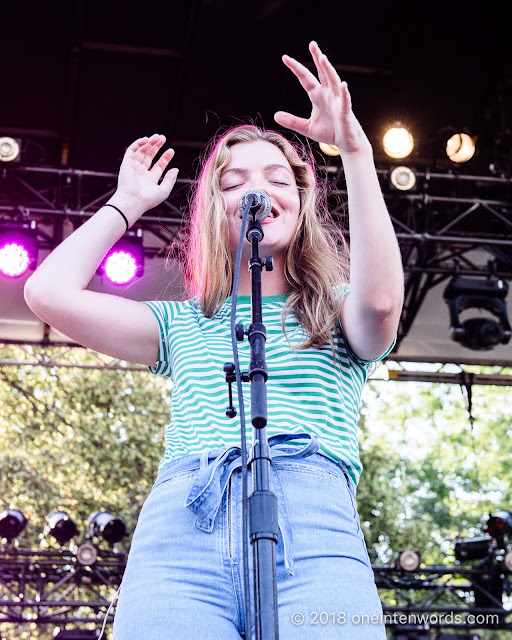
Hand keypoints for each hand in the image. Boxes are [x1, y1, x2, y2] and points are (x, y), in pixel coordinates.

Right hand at [115, 134, 178, 218]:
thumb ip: (170, 179)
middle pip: (150, 156)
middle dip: (156, 146)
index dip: (165, 157)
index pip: (159, 165)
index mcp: (150, 180)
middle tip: (163, 138)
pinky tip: (146, 139)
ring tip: (157, 137)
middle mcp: (142, 173)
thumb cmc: (149, 199)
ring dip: (149, 143)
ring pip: (142, 152)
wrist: (133, 201)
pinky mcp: (126, 164)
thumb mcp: (164, 190)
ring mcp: (134, 168)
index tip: (171, 150)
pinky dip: (138, 144)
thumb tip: (176, 169)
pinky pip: (131, 151)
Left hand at [274, 41, 371, 155]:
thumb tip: (275, 115)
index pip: (305, 78)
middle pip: (322, 72)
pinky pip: (345, 101)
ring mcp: (338, 101)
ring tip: (322, 58)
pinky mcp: (345, 112)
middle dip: (317, 58)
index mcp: (318, 96)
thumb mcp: (307, 128)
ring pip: (333, 81)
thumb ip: (292, 121)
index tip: (285, 57)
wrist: (346, 143)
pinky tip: (343, 85)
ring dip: (328, 70)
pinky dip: (344, 93)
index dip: (296, 68)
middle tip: (312, 44)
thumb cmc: (329, 132)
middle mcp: (328, 94)